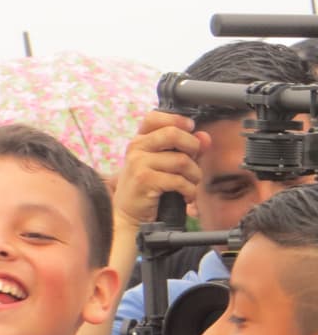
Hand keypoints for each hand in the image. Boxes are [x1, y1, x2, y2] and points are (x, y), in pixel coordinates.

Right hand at [112, 110, 209, 231]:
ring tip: (191, 184)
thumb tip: (205, 137)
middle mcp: (136, 148)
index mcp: (139, 141)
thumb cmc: (147, 189)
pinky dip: (189, 190)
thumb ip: (185, 149)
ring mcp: (138, 164)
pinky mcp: (145, 180)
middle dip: (193, 148)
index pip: (154, 117)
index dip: (177, 120)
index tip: (190, 129)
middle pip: (173, 134)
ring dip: (194, 175)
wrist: (129, 216)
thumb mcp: (164, 165)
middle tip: (194, 162)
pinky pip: (178, 180)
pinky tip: (186, 196)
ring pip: (181, 160)